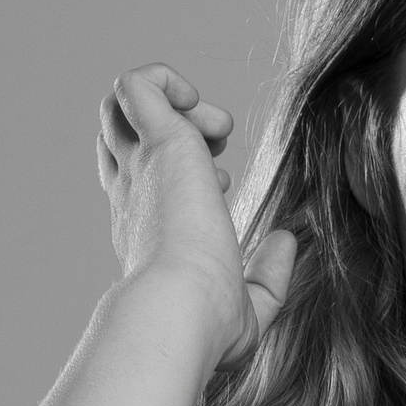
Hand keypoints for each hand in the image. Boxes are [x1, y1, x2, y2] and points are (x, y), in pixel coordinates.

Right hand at [96, 63, 295, 372]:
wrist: (180, 313)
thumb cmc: (207, 326)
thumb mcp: (250, 305)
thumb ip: (268, 275)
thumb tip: (285, 240)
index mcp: (146, 233)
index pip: (145, 183)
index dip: (187, 173)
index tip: (222, 192)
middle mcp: (134, 197)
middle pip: (123, 139)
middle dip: (170, 128)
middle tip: (215, 152)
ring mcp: (140, 169)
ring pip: (120, 106)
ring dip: (167, 102)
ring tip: (210, 129)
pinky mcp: (157, 144)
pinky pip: (135, 82)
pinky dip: (162, 79)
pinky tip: (197, 108)